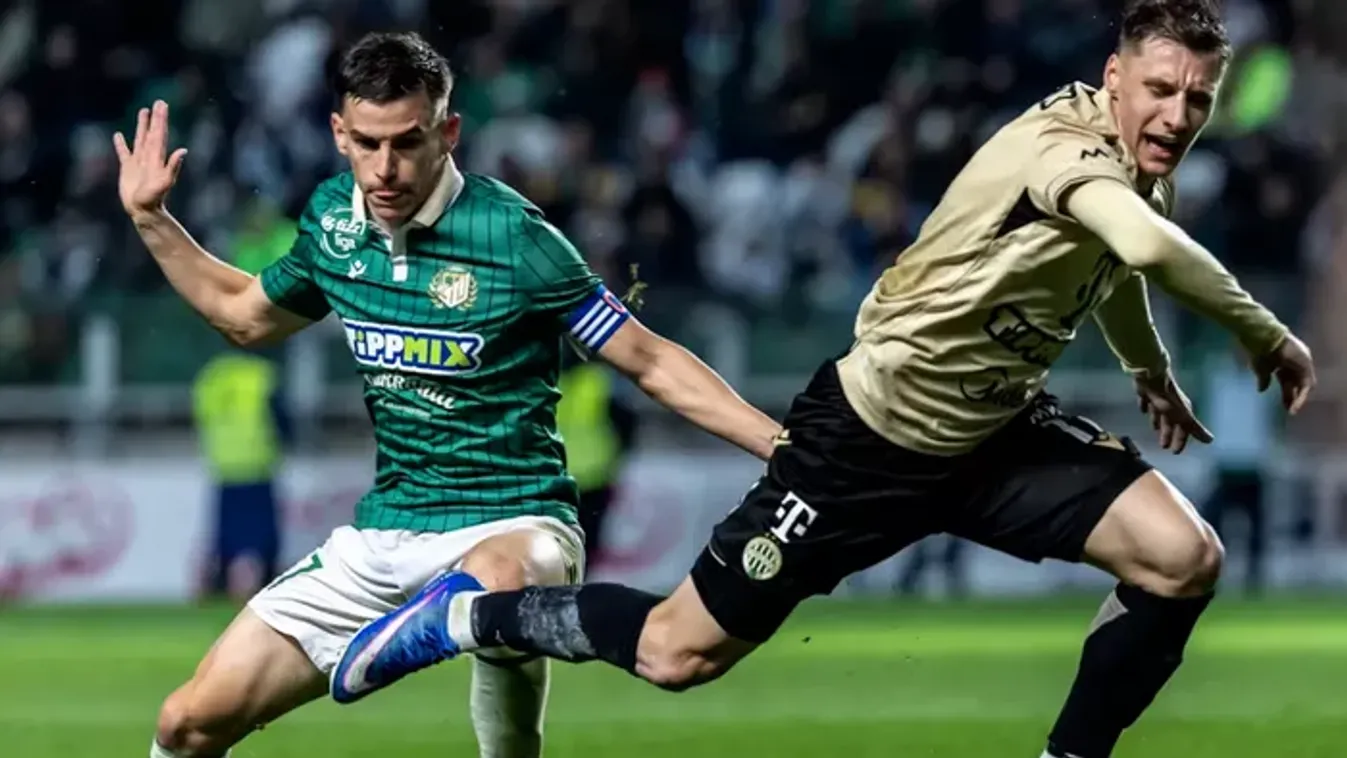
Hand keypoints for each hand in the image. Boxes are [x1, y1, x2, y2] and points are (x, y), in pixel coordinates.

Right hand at [113, 100, 187, 217]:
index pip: (160, 134)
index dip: (161, 120)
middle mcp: (149, 157)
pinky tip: (118, 135)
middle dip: (156, 118)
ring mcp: (138, 162)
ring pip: (140, 139)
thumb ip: (173, 166)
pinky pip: (124, 153)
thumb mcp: (165, 182)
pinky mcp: (127, 169)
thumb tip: (184, 151)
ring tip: (144, 111)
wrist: (143, 210)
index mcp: (157, 157)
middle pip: (153, 133)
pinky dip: (121, 144)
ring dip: (142, 125)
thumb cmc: (154, 198)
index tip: (163, 106)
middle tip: (159, 102)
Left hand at [1134, 371, 1212, 453]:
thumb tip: (1211, 441)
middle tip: (1163, 446)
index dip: (1180, 441)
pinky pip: (1147, 402)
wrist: (1152, 377)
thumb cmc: (1168, 399)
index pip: (1183, 430)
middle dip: (1168, 434)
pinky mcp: (1147, 393)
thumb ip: (1194, 428)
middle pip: (1171, 423)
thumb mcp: (1183, 416)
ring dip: (1158, 422)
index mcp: (1182, 412)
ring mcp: (1160, 398)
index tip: (1175, 452)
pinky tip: (1142, 410)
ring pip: (1160, 413)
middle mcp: (1172, 405)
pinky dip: (1146, 406)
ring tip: (1154, 429)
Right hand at [1252, 333, 1315, 413]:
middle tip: (1289, 411)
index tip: (1284, 406)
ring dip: (1298, 398)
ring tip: (1292, 410)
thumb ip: (1263, 379)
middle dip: (1292, 398)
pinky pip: (1307, 383)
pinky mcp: (1305, 363)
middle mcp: (1296, 362)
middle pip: (1296, 384)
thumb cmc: (1258, 350)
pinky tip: (1296, 404)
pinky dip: (1302, 394)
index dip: (1286, 394)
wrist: (1262, 336)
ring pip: (1303, 385)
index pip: (1287, 382)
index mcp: (1283, 363)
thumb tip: (1261, 390)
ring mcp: (1302, 361)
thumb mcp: (1260, 369)